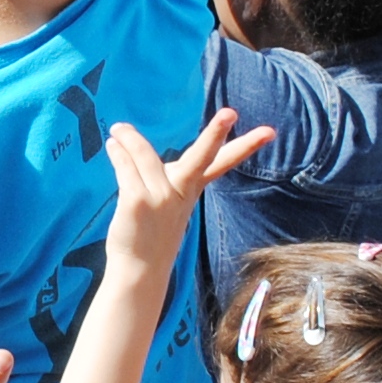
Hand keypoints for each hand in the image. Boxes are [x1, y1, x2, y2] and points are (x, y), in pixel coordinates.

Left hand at [102, 113, 272, 279]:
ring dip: (131, 139)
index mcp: (192, 189)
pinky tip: (113, 145)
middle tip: (231, 113)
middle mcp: (181, 192)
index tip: (269, 131)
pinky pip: (126, 168)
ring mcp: (161, 197)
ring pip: (145, 156)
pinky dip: (118, 154)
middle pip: (202, 157)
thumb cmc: (152, 231)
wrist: (140, 268)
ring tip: (118, 129)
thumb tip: (128, 144)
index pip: (222, 164)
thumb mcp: (167, 201)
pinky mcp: (138, 201)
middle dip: (216, 134)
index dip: (245, 146)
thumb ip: (159, 173)